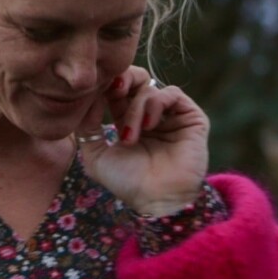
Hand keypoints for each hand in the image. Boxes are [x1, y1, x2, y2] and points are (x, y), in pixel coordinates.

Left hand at [70, 66, 208, 213]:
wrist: (156, 199)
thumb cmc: (127, 183)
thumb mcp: (96, 156)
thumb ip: (87, 126)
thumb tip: (89, 98)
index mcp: (127, 122)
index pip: (117, 90)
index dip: (107, 85)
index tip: (96, 89)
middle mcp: (149, 116)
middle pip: (136, 79)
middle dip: (123, 80)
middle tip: (114, 90)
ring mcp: (170, 116)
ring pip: (150, 89)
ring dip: (136, 108)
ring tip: (131, 137)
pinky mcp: (190, 117)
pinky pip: (171, 93)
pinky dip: (156, 104)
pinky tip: (149, 125)